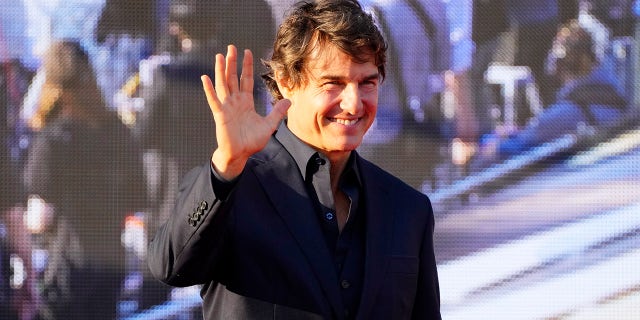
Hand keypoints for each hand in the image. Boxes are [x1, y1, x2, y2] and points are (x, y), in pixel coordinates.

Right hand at [202, 45, 289, 179]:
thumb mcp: (269, 125)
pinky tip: (205, 78)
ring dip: (221, 70)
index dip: (246, 66)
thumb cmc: (252, 141)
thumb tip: (290, 101)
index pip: (246, 80)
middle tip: (231, 47)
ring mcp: (226, 107)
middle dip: (232, 63)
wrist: (240, 155)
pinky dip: (209, 90)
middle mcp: (235, 102)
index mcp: (246, 102)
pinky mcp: (220, 115)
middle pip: (233, 78)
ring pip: (223, 85)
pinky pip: (214, 100)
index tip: (247, 52)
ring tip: (220, 56)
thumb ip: (277, 113)